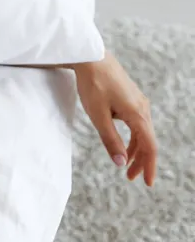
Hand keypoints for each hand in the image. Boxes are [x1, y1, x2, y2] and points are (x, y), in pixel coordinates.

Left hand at [74, 51, 157, 185]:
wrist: (91, 58)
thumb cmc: (93, 85)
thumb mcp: (98, 116)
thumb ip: (110, 140)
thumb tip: (120, 163)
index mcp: (137, 114)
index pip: (149, 147)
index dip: (149, 166)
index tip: (147, 183)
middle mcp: (143, 108)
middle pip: (147, 141)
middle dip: (140, 161)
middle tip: (130, 177)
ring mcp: (138, 102)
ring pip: (142, 132)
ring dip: (135, 149)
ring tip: (125, 163)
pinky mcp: (131, 97)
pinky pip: (136, 122)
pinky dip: (132, 136)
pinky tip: (121, 142)